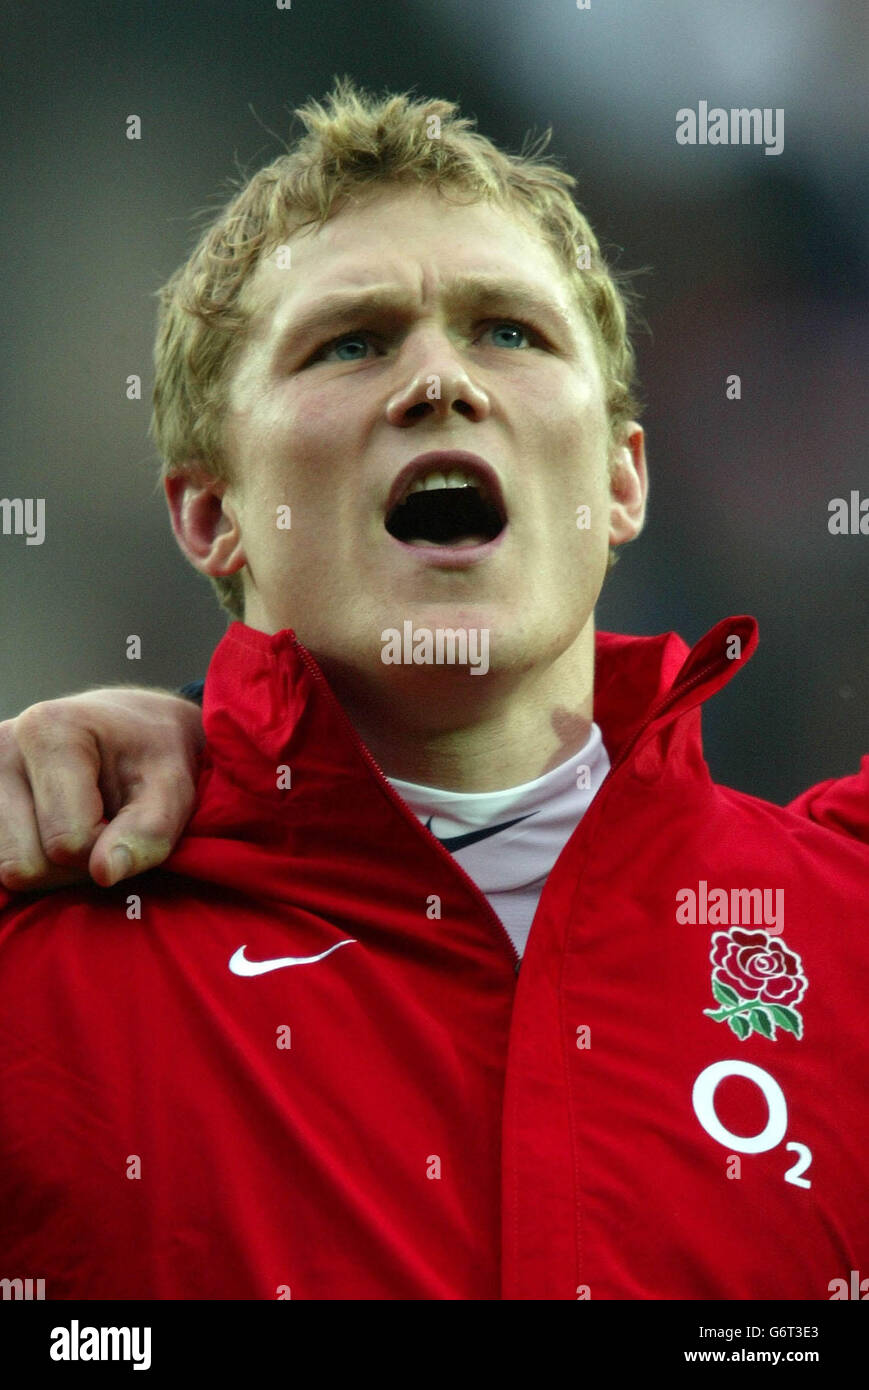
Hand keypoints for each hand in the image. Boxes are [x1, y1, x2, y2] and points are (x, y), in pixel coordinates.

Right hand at [0, 687, 203, 890]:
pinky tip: (54, 832)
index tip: (129, 822)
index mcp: (46, 730)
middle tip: (105, 829)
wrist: (133, 728)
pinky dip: (32, 861)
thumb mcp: (174, 785)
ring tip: (81, 828)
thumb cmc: (154, 755)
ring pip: (6, 872)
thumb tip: (104, 872)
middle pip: (25, 865)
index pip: (67, 842)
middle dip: (76, 864)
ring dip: (53, 868)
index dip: (108, 850)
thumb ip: (150, 830)